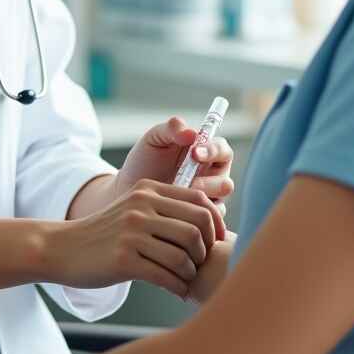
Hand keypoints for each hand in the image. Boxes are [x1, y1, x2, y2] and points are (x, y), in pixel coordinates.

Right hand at [47, 179, 223, 297]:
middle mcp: (141, 206)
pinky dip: (178, 287)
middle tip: (201, 264)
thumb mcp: (133, 208)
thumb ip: (164, 208)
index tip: (215, 244)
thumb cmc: (105, 233)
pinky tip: (176, 290)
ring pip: (184, 254)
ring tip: (185, 278)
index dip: (215, 225)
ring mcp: (132, 232)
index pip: (200, 202)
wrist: (62, 247)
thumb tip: (209, 223)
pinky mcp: (123, 259)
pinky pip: (166, 276)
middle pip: (197, 227)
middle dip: (206, 250)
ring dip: (191, 272)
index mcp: (148, 190)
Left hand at [116, 117, 234, 211]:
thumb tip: (191, 132)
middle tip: (189, 182)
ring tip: (179, 200)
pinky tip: (178, 215)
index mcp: (206, 154)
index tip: (195, 153)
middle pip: (226, 181)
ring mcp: (208, 201)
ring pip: (219, 205)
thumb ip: (171, 129)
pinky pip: (209, 224)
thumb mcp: (154, 140)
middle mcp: (212, 178)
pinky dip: (197, 220)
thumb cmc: (144, 161)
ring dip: (202, 202)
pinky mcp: (201, 222)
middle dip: (209, 182)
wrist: (127, 190)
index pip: (222, 150)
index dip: (213, 150)